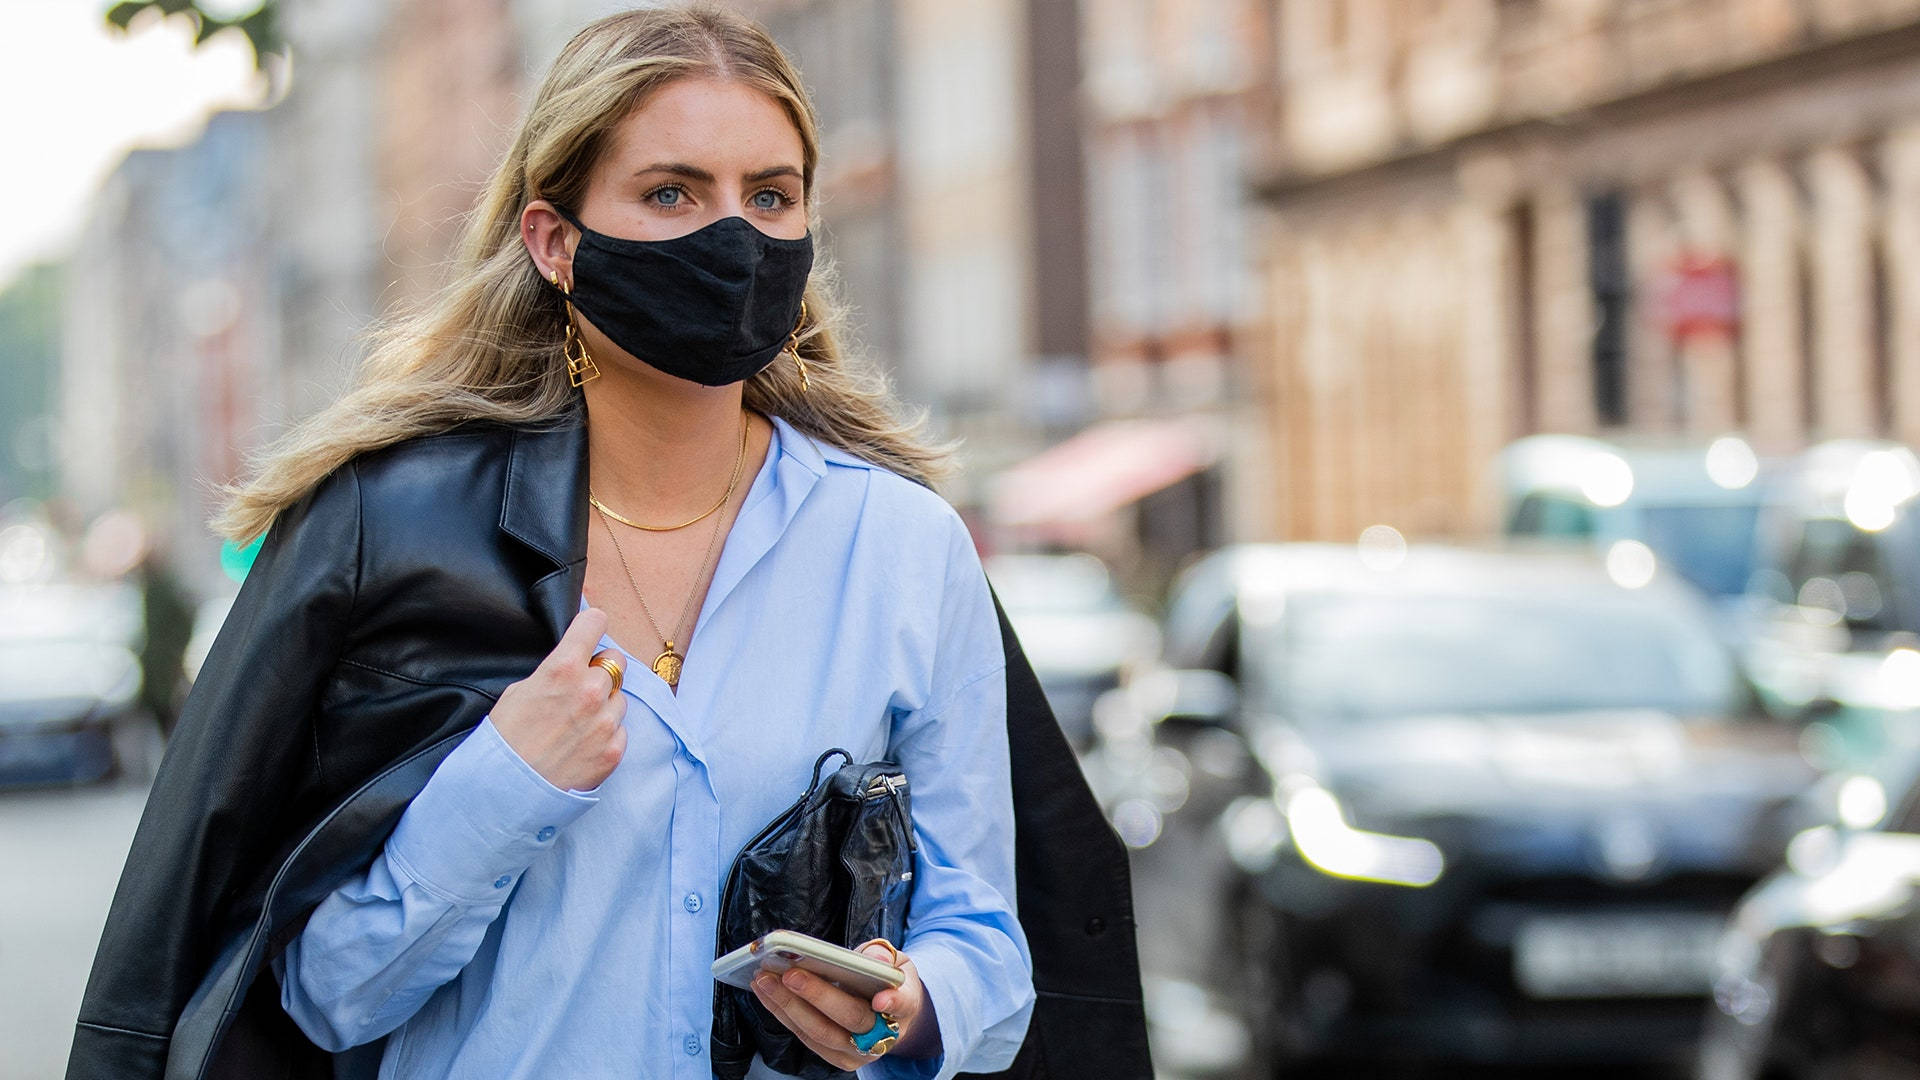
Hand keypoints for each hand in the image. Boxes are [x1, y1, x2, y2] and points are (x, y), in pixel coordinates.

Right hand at [488, 607, 628, 791]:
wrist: (507, 791)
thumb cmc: (505, 739)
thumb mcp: (520, 691)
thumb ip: (554, 672)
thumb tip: (574, 663)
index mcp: (563, 668)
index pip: (595, 622)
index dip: (591, 626)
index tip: (590, 630)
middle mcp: (591, 690)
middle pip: (616, 660)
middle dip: (601, 669)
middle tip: (581, 687)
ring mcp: (606, 721)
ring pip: (620, 697)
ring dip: (605, 705)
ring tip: (576, 724)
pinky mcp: (614, 749)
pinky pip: (620, 729)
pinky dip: (606, 734)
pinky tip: (582, 744)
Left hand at [752, 943, 932, 1068]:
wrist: (891, 1015)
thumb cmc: (888, 982)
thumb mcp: (895, 961)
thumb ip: (882, 956)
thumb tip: (873, 958)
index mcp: (905, 1005)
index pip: (902, 1004)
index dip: (892, 1002)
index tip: (880, 999)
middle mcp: (883, 1035)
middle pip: (850, 1017)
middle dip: (817, 995)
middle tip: (789, 974)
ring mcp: (858, 1052)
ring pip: (820, 1032)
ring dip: (788, 1005)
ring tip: (765, 980)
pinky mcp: (835, 1057)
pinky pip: (805, 1037)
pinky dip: (782, 1012)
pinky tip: (766, 991)